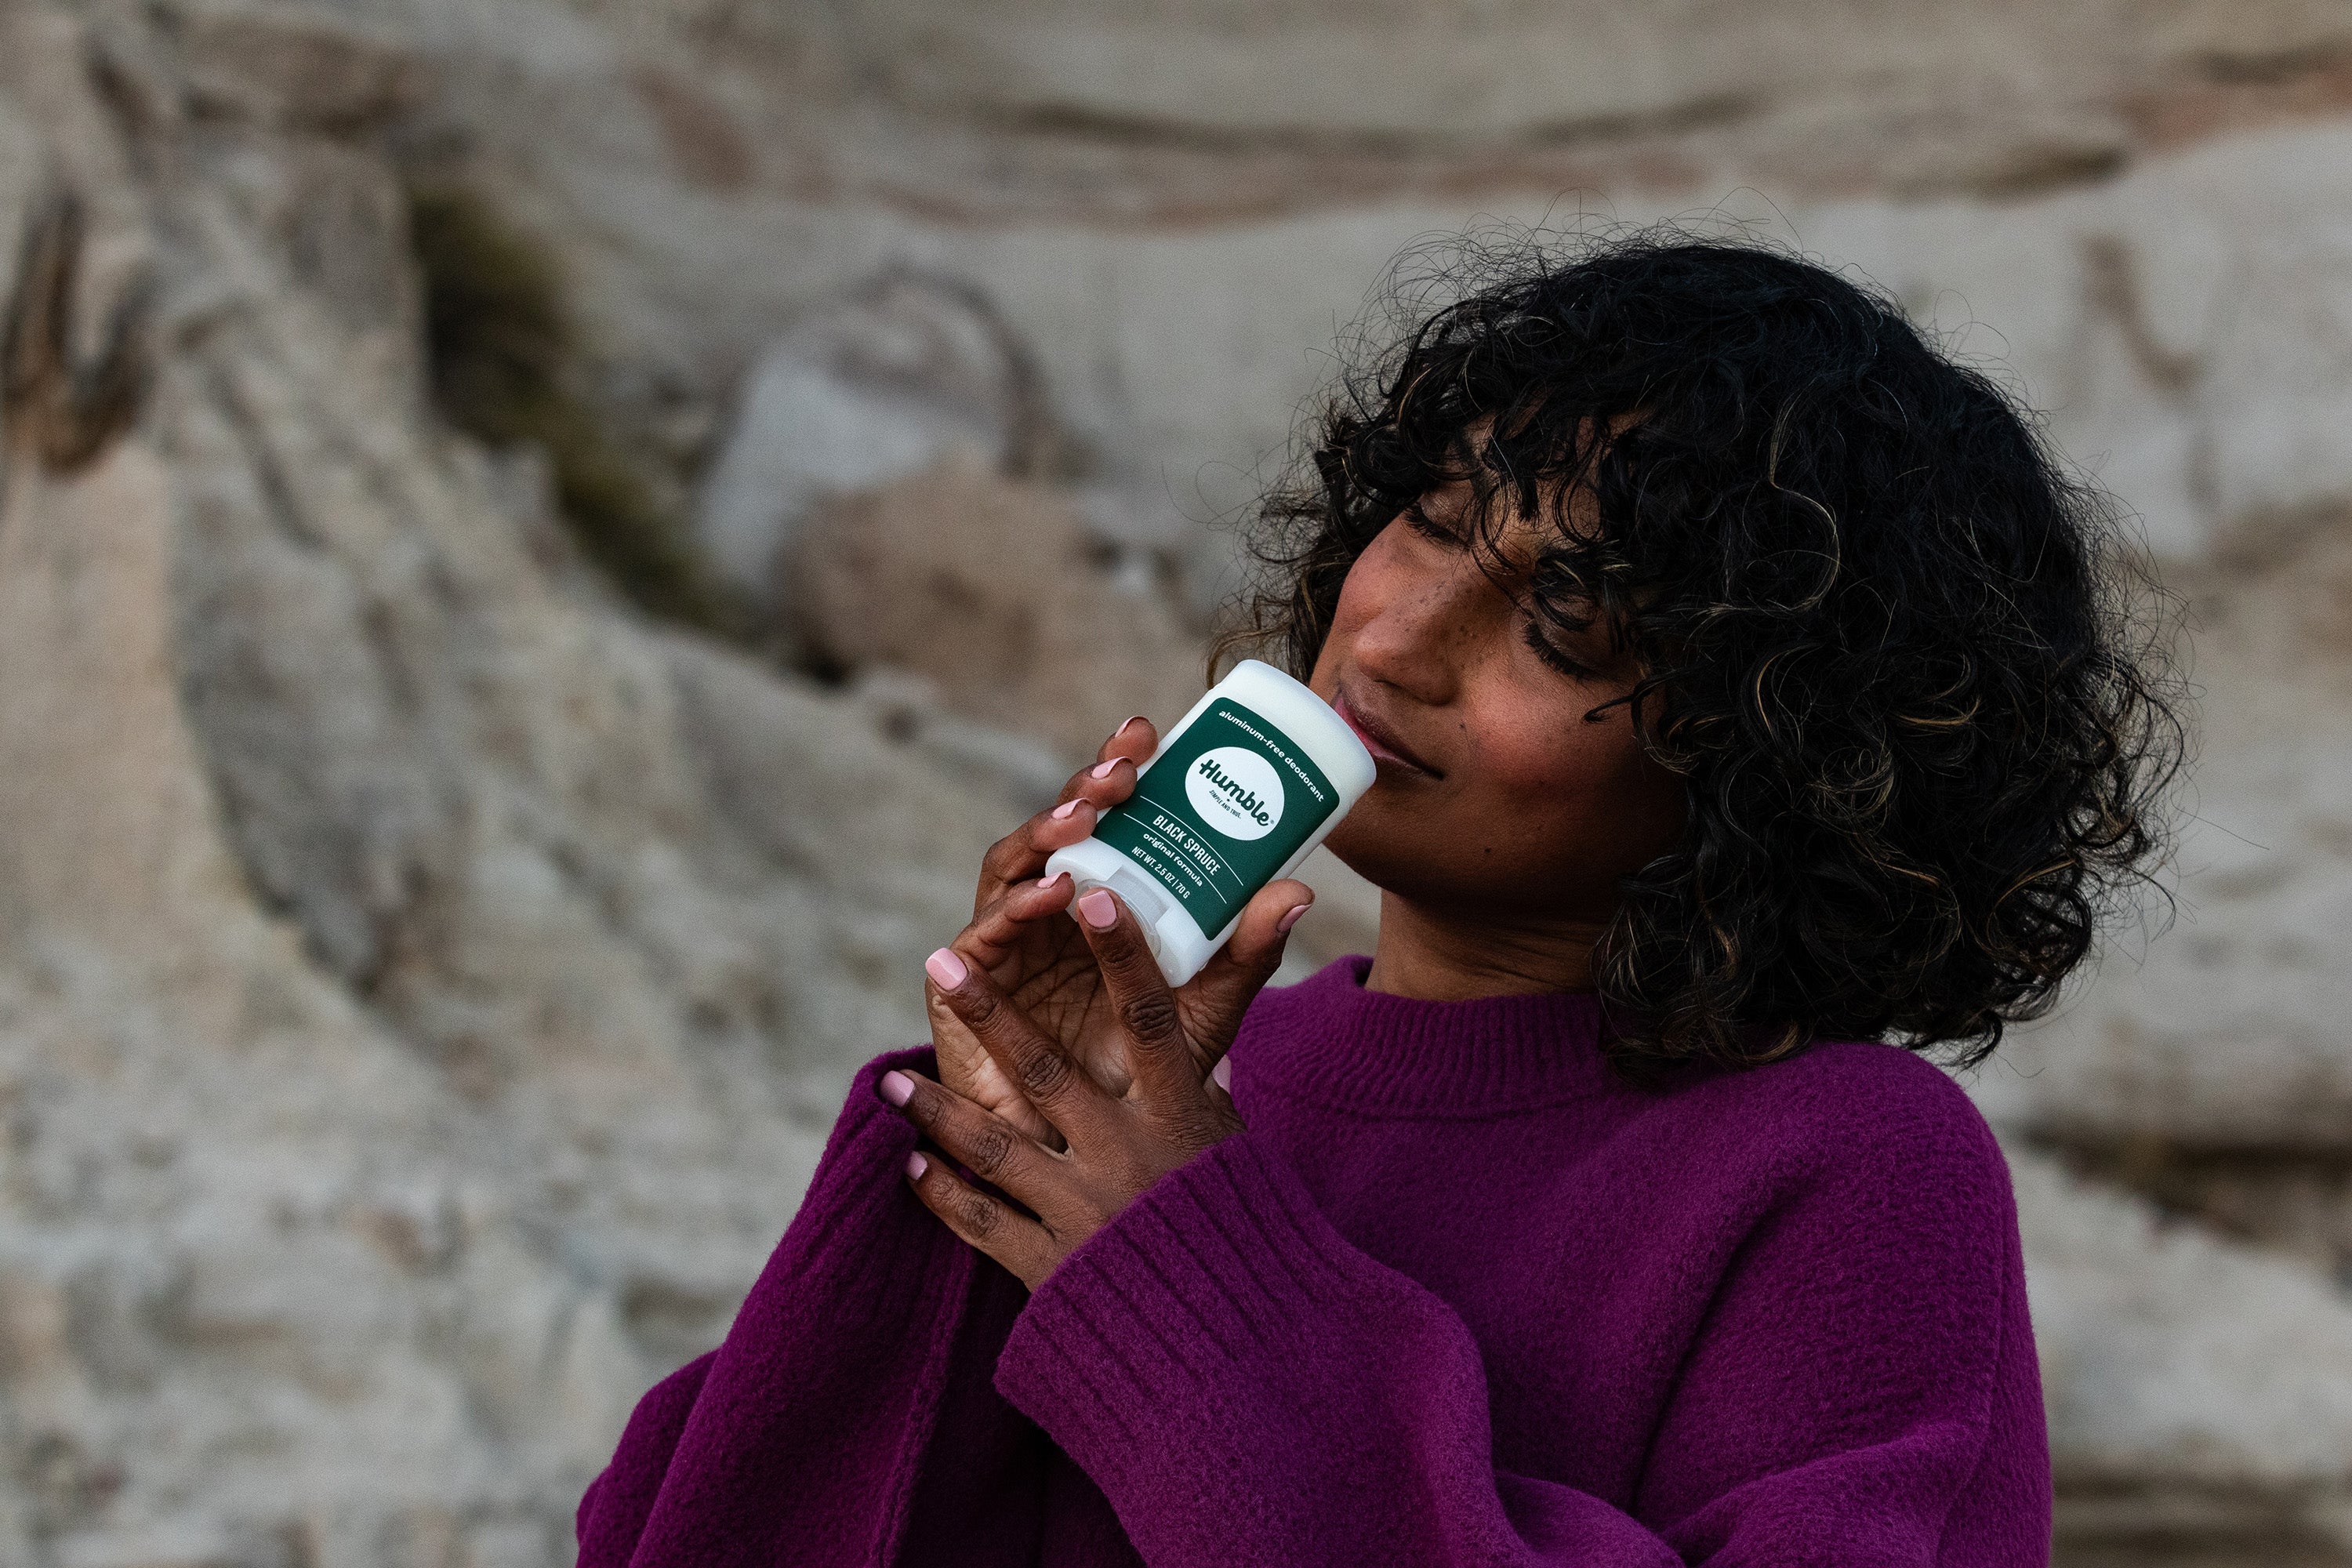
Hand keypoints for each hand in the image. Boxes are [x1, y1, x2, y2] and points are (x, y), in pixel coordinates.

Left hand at [886, 886, 1254, 1288]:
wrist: (1230, 1346)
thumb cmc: (1237, 1230)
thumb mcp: (1234, 1148)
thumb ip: (1205, 1085)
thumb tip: (1208, 1028)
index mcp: (1179, 1118)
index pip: (1152, 1019)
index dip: (1122, 955)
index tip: (1091, 896)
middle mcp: (1125, 1156)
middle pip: (1046, 1069)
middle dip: (988, 1012)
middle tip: (941, 957)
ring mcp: (1082, 1212)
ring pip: (994, 1146)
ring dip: (935, 1109)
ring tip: (889, 1077)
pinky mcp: (1051, 1268)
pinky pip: (984, 1223)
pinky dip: (944, 1194)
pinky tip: (912, 1165)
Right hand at [925, 716, 1312, 1147]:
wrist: (1092, 1162)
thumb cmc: (1143, 1074)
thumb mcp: (1204, 1010)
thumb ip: (1244, 954)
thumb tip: (1300, 890)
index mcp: (1095, 896)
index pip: (1102, 817)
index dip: (1114, 767)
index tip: (1146, 730)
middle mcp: (1044, 908)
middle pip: (1053, 830)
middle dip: (1081, 789)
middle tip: (1121, 769)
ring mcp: (999, 942)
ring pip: (1010, 868)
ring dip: (1044, 836)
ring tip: (1086, 820)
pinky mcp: (962, 986)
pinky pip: (980, 937)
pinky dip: (1012, 911)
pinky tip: (1048, 894)